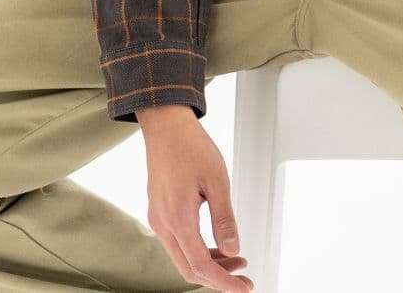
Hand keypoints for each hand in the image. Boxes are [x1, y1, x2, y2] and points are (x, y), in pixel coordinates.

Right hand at [138, 105, 252, 290]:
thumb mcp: (217, 180)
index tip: (243, 289)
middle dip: (218, 277)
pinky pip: (178, 243)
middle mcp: (163, 224)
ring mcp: (158, 218)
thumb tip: (233, 250)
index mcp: (177, 218)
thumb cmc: (191, 146)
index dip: (223, 282)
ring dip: (209, 264)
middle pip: (189, 268)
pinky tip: (216, 245)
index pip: (200, 266)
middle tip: (244, 278)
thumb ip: (224, 219)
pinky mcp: (159, 212)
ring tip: (236, 259)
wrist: (165, 125)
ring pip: (183, 258)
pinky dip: (198, 250)